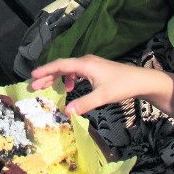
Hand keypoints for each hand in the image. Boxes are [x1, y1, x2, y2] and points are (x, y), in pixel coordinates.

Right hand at [31, 55, 154, 116]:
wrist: (140, 80)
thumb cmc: (122, 86)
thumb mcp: (102, 96)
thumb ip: (84, 104)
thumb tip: (66, 112)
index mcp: (86, 64)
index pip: (61, 65)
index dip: (46, 70)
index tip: (32, 76)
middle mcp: (86, 61)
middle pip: (62, 66)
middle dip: (47, 75)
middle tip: (34, 85)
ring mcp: (91, 64)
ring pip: (69, 69)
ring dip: (57, 77)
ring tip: (47, 87)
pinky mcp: (96, 69)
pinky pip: (76, 71)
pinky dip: (69, 78)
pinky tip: (69, 88)